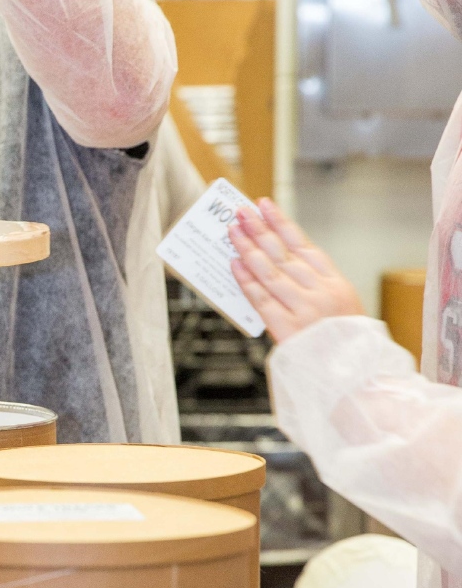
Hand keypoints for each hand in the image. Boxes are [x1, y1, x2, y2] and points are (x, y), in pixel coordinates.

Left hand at [228, 197, 363, 343]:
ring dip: (248, 249)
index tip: (265, 206)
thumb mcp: (341, 309)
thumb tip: (275, 261)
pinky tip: (234, 264)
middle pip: (283, 254)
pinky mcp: (288, 330)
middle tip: (241, 211)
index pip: (304, 246)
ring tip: (233, 231)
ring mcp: (305, 311)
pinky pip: (262, 299)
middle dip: (259, 230)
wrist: (355, 382)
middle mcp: (322, 293)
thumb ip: (314, 286)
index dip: (282, 224)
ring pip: (270, 272)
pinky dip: (246, 280)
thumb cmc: (344, 346)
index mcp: (337, 284)